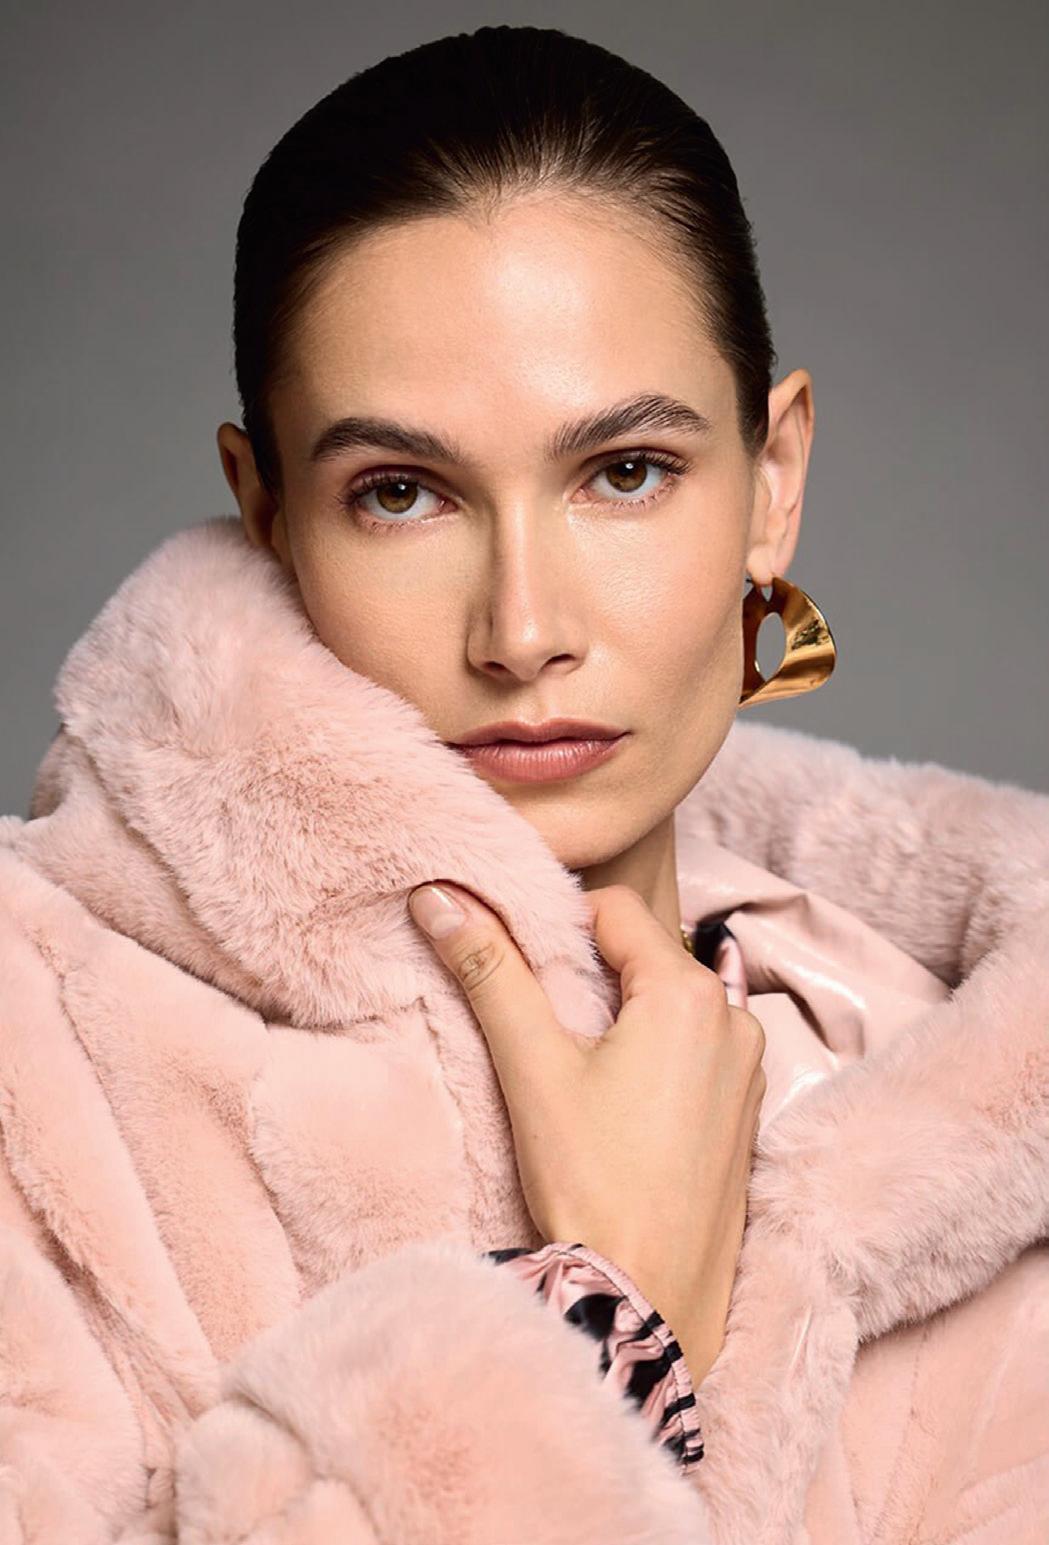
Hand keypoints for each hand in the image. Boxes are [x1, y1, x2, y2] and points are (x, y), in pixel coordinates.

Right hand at [408, 879, 766, 1383]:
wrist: (650, 1297)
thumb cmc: (592, 1179)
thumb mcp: (532, 1065)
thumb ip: (489, 969)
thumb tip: (439, 896)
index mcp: (690, 993)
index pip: (615, 909)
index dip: (558, 921)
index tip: (518, 957)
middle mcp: (735, 1020)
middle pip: (645, 954)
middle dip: (587, 969)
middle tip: (536, 1014)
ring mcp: (747, 1071)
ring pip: (669, 1002)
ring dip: (619, 1012)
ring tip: (570, 1063)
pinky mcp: (743, 1113)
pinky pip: (694, 1049)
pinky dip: (652, 1051)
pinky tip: (612, 1101)